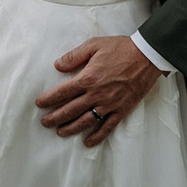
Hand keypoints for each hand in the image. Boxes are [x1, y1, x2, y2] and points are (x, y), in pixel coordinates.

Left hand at [35, 36, 161, 146]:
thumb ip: (74, 56)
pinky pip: (106, 127)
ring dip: (70, 128)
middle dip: (55, 118)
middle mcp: (96, 94)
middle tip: (44, 122)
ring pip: (85, 122)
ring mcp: (109, 104)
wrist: (146, 56)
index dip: (49, 99)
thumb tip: (57, 64)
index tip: (39, 104)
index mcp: (88, 78)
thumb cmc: (121, 48)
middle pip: (70, 110)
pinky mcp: (121, 110)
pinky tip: (87, 141)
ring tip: (60, 132)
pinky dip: (96, 137)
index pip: (62, 92)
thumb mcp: (95, 44)